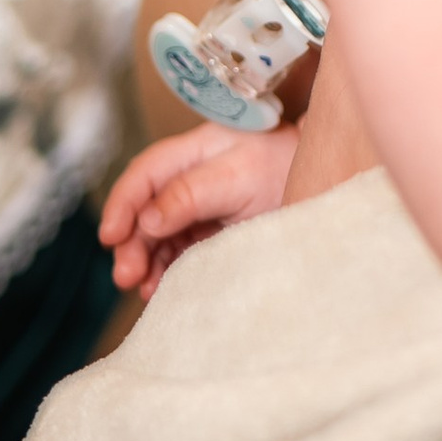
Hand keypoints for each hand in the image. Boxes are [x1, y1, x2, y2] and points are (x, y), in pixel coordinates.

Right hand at [101, 121, 299, 294]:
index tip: (110, 237)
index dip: (121, 204)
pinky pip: (180, 252)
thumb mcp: (238, 178)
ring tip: (143, 288)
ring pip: (158, 235)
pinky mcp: (214, 233)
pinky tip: (160, 289)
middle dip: (130, 243)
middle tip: (125, 276)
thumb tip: (145, 221)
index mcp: (195, 151)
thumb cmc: (290, 168)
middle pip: (146, 209)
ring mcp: (202, 207)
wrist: (331, 183)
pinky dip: (166, 271)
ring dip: (145, 261)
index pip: (145, 175)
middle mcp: (192, 177)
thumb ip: (189, 194)